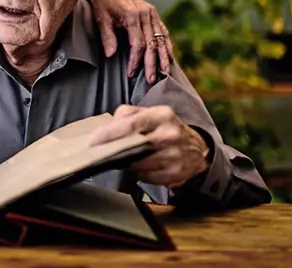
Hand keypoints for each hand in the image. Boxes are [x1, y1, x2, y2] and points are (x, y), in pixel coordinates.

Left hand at [89, 0, 173, 82]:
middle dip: (151, 63)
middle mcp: (145, 13)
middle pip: (152, 44)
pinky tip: (170, 56)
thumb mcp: (101, 18)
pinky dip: (167, 44)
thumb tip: (111, 55)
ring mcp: (151, 12)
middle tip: (151, 80)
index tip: (131, 73)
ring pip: (161, 38)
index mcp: (132, 15)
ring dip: (164, 56)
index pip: (137, 44)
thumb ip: (107, 36)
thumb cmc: (101, 2)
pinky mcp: (153, 13)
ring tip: (165, 72)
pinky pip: (163, 31)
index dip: (135, 60)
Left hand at [89, 105, 209, 188]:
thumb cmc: (166, 128)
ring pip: (139, 165)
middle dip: (115, 151)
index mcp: (162, 115)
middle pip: (135, 146)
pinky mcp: (177, 173)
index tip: (94, 140)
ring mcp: (175, 155)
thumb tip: (108, 125)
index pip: (132, 123)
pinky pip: (148, 177)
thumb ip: (127, 114)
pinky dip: (139, 174)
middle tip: (101, 153)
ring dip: (127, 164)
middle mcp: (170, 134)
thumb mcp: (150, 113)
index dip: (110, 133)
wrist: (197, 147)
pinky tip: (140, 167)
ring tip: (123, 159)